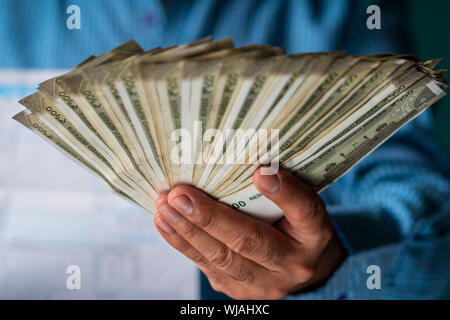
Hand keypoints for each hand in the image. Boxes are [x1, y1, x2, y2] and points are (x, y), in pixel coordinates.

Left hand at [153, 167, 346, 298]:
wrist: (297, 264)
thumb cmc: (294, 223)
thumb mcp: (300, 201)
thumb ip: (284, 187)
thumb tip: (259, 170)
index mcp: (314, 234)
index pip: (305, 211)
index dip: (285, 194)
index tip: (262, 173)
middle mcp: (293, 265)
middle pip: (249, 242)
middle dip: (209, 218)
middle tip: (179, 195)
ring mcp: (265, 285)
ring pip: (221, 259)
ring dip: (187, 232)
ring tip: (164, 207)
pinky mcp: (240, 291)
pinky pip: (209, 268)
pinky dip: (184, 244)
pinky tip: (166, 224)